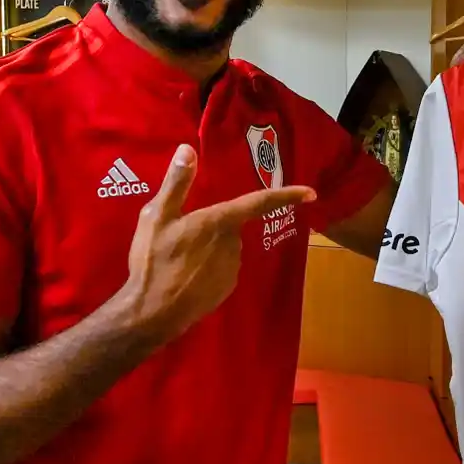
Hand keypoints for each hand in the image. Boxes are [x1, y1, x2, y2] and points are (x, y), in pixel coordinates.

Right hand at [119, 144, 314, 344]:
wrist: (152, 313)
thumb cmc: (153, 262)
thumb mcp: (156, 217)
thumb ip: (176, 183)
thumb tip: (189, 150)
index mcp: (219, 222)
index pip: (258, 203)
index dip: (286, 195)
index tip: (311, 192)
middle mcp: (233, 245)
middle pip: (229, 225)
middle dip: (209, 227)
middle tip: (176, 236)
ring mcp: (232, 269)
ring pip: (224, 247)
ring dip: (206, 248)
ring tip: (175, 258)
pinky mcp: (226, 289)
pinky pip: (220, 268)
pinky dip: (206, 267)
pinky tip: (183, 275)